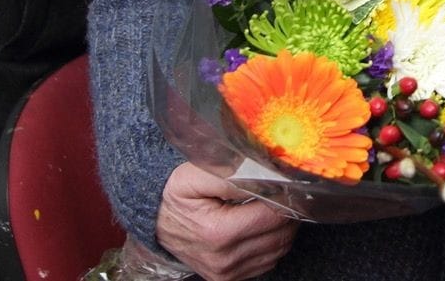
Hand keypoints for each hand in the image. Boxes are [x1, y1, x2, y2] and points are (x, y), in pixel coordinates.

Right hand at [156, 162, 298, 280]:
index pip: (274, 215)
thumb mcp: (193, 176)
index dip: (285, 196)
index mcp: (219, 232)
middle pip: (282, 233)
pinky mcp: (229, 278)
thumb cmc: (177, 197)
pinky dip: (273, 242)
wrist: (156, 224)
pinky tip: (262, 225)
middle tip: (283, 191)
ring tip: (272, 206)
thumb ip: (230, 173)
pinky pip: (268, 261)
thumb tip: (264, 174)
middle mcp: (225, 258)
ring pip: (280, 248)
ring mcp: (227, 272)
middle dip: (288, 210)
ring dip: (284, 227)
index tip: (286, 181)